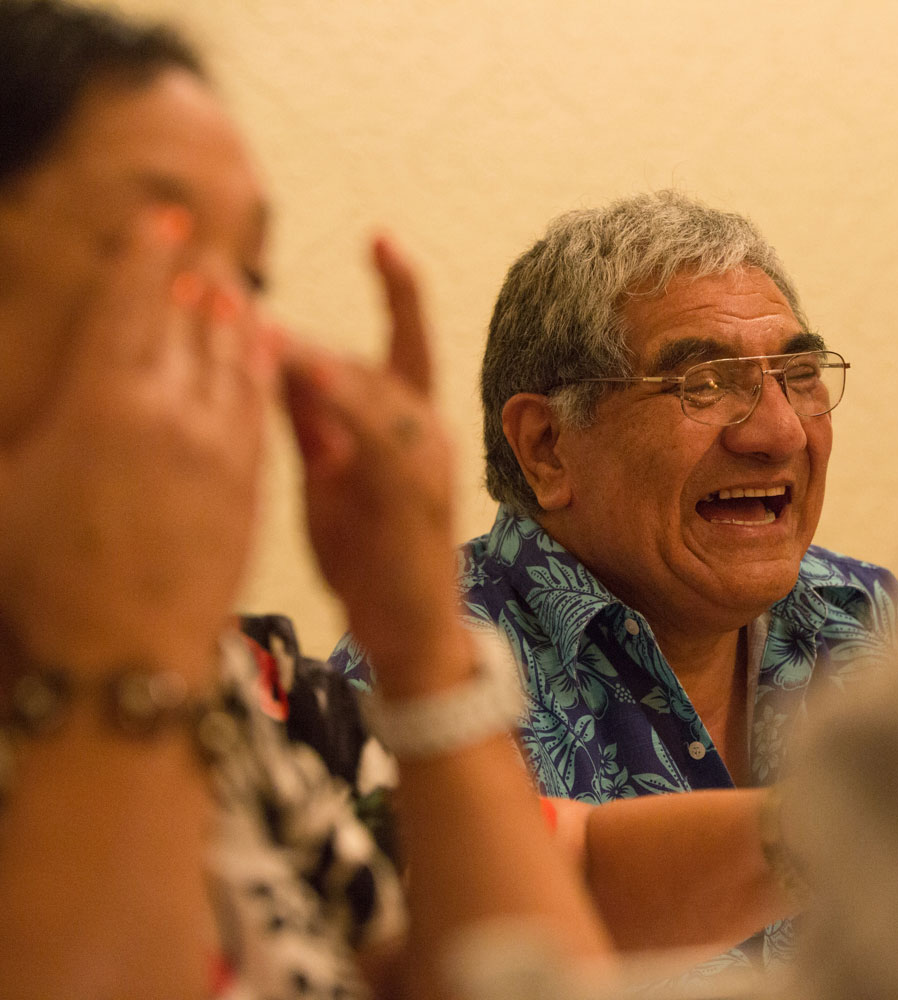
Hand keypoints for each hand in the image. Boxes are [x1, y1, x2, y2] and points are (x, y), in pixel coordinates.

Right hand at [0, 207, 276, 678]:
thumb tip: (29, 408)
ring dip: (234, 318)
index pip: (129, 307)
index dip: (146, 257)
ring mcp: (218, 448)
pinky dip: (262, 372)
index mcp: (101, 403)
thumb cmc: (44, 583)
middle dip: (194, 278)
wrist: (127, 656)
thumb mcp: (3, 497)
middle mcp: (168, 412)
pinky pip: (260, 409)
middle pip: (187, 324)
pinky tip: (265, 354)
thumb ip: (19, 433)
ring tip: (234, 288)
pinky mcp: (250, 483)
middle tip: (203, 245)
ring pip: (232, 361)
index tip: (163, 219)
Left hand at [283, 236, 463, 689]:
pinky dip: (341, 404)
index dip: (399, 289)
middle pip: (369, 362)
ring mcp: (426, 460)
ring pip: (372, 390)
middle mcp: (427, 430)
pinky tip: (305, 379)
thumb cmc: (369, 555)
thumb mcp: (333, 476)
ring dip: (313, 360)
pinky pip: (377, 436)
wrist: (410, 630)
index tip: (382, 237)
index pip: (406, 341)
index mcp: (409, 422)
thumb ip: (313, 421)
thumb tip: (274, 363)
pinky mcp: (414, 494)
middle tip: (234, 302)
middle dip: (302, 339)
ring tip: (261, 333)